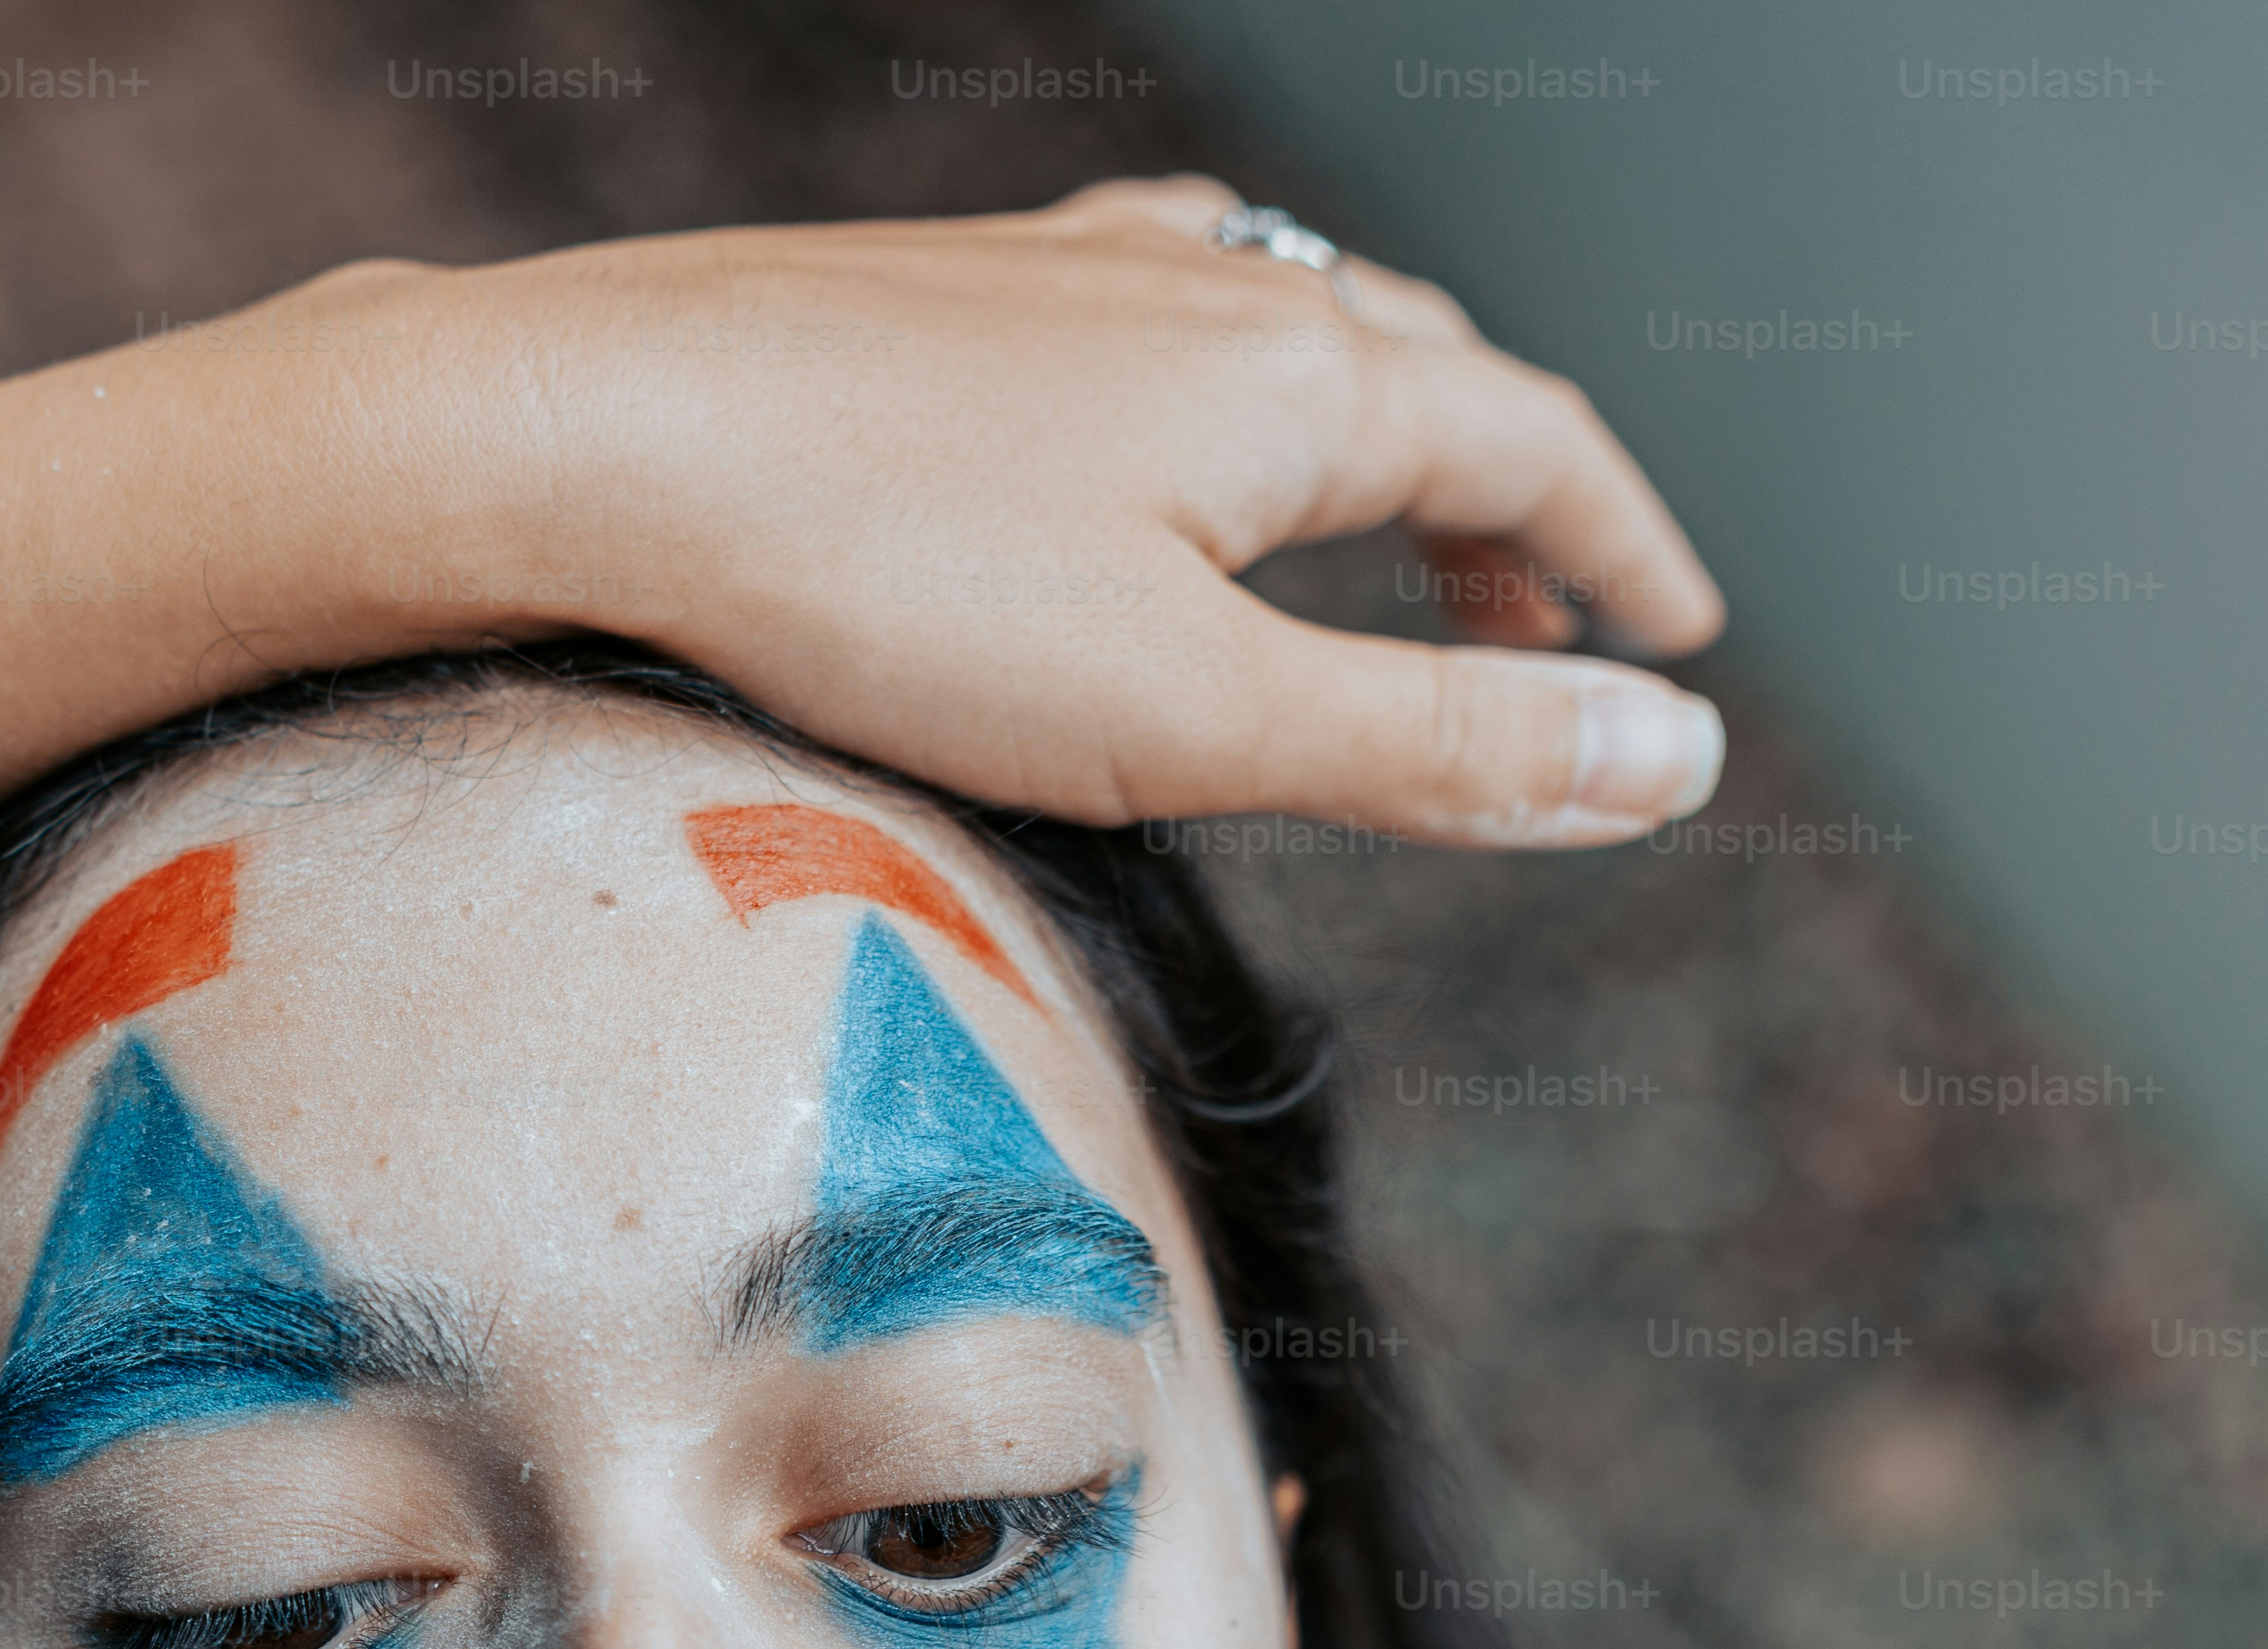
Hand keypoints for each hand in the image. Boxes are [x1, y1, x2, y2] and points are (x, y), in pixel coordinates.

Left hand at [376, 176, 1730, 843]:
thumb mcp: (1195, 719)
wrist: (587, 436)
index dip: (1624, 550)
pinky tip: (1164, 410)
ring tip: (1391, 525)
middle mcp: (1203, 288)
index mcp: (1301, 382)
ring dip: (1376, 427)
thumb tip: (1670, 757)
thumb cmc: (871, 583)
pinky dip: (1226, 376)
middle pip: (1431, 373)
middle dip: (1513, 497)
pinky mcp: (939, 295)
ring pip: (1289, 326)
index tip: (1679, 635)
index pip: (1540, 448)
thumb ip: (1439, 745)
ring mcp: (1062, 272)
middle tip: (1545, 618)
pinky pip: (1147, 308)